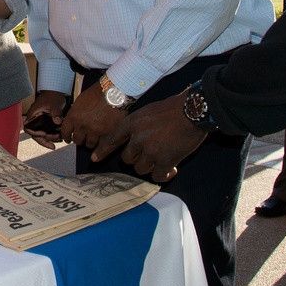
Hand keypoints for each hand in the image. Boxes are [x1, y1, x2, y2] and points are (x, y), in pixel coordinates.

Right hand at [22, 90, 66, 149]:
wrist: (55, 91)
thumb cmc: (52, 95)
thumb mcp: (54, 104)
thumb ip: (56, 113)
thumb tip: (58, 122)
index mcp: (33, 114)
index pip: (28, 128)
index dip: (34, 133)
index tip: (43, 134)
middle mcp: (35, 119)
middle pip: (35, 134)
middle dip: (44, 141)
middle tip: (53, 146)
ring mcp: (40, 121)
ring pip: (42, 134)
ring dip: (49, 139)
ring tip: (59, 140)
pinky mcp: (45, 122)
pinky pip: (47, 131)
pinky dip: (53, 135)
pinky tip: (60, 137)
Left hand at [60, 83, 125, 148]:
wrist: (113, 93)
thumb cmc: (97, 93)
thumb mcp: (80, 101)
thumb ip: (75, 113)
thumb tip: (73, 121)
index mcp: (74, 116)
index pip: (65, 131)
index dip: (66, 136)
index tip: (68, 139)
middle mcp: (82, 126)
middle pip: (77, 140)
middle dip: (79, 140)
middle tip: (82, 138)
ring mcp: (95, 131)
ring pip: (89, 144)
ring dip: (90, 142)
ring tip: (93, 139)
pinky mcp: (107, 134)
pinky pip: (101, 145)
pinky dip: (101, 144)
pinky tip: (101, 143)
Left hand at [90, 93, 206, 182]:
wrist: (191, 111)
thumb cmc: (171, 109)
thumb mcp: (146, 112)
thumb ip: (137, 126)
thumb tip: (134, 140)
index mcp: (131, 124)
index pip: (111, 140)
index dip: (102, 151)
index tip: (95, 159)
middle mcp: (137, 139)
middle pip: (127, 159)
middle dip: (136, 158)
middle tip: (149, 155)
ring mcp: (151, 151)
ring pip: (140, 169)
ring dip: (150, 167)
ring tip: (161, 159)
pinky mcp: (166, 161)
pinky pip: (157, 176)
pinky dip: (163, 175)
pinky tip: (171, 169)